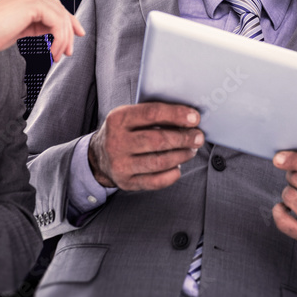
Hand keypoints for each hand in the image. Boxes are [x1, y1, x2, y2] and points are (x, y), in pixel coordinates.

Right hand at [0, 0, 84, 62]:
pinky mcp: (33, 4)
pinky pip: (57, 23)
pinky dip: (59, 39)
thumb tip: (56, 28)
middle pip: (59, 9)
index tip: (77, 35)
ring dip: (63, 39)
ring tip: (59, 56)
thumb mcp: (20, 26)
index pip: (53, 4)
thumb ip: (37, 22)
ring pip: (60, 17)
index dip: (68, 20)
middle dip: (68, 31)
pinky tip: (54, 52)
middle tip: (69, 51)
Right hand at [88, 102, 202, 190]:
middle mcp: (116, 142)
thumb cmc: (123, 132)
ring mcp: (120, 164)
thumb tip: (188, 117)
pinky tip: (178, 166)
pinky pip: (156, 181)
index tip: (195, 118)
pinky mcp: (126, 182)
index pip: (151, 113)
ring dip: (182, 155)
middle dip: (184, 138)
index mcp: (118, 119)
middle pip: (158, 140)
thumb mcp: (130, 116)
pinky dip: (172, 174)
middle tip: (198, 137)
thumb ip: (153, 115)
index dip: (176, 115)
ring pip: (159, 161)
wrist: (98, 157)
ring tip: (191, 150)